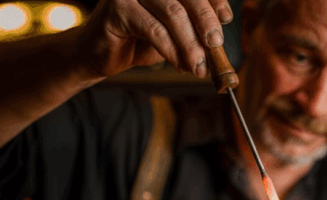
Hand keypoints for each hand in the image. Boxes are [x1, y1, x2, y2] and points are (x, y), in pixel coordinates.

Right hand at [79, 0, 232, 77]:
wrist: (100, 54)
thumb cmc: (139, 40)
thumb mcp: (174, 33)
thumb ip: (194, 29)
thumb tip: (219, 37)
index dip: (213, 1)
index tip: (226, 19)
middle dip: (206, 22)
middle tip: (216, 46)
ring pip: (173, 14)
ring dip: (191, 44)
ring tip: (199, 67)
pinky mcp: (117, 8)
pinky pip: (154, 30)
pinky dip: (172, 51)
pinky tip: (180, 65)